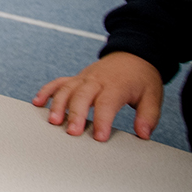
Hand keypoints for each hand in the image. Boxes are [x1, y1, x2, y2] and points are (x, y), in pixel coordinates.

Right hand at [33, 52, 162, 142]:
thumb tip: (143, 133)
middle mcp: (97, 80)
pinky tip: (38, 103)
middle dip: (75, 114)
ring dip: (57, 105)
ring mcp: (84, 78)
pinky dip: (46, 91)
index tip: (99, 136)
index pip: (106, 103)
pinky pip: (58, 83)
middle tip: (72, 132)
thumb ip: (148, 116)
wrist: (133, 55)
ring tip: (53, 121)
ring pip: (66, 89)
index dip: (102, 120)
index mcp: (117, 85)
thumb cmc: (141, 78)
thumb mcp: (153, 97)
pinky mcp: (76, 78)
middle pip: (82, 96)